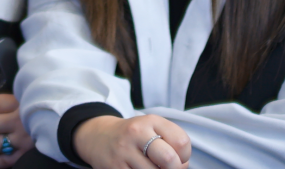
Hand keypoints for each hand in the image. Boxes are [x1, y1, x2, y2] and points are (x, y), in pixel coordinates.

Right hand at [72, 114, 191, 168]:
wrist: (98, 137)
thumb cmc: (133, 136)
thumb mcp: (151, 127)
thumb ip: (171, 140)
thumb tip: (183, 165)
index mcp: (150, 121)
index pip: (181, 142)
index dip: (186, 156)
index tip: (180, 158)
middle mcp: (136, 134)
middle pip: (169, 159)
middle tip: (170, 168)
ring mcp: (124, 152)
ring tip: (154, 168)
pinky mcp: (114, 168)